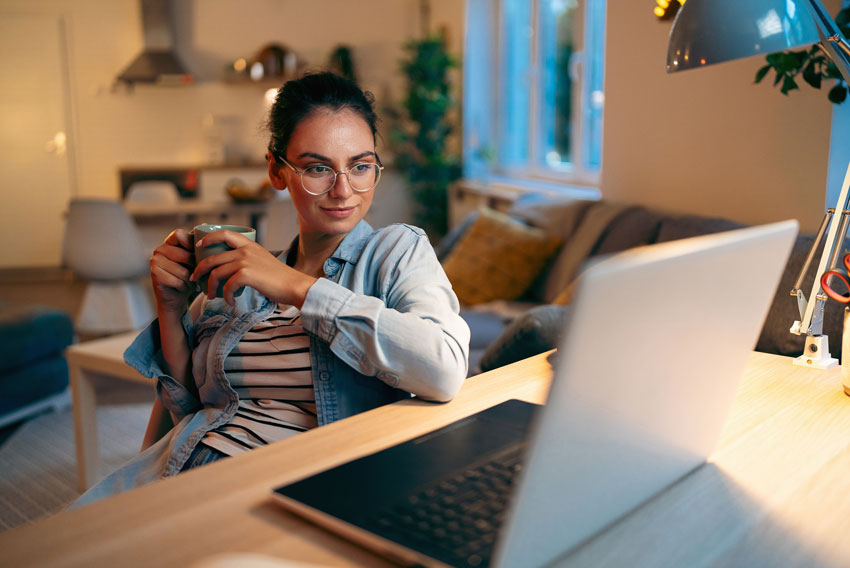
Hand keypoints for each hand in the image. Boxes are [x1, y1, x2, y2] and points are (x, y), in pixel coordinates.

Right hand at [150, 229, 196, 314]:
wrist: (177, 297)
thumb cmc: (188, 276)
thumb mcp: (196, 260)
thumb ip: (198, 245)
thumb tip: (205, 224)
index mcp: (169, 242)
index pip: (179, 234)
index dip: (190, 243)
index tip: (197, 254)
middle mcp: (159, 249)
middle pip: (184, 255)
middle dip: (194, 267)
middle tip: (196, 274)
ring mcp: (154, 261)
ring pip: (182, 270)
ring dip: (190, 280)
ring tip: (188, 282)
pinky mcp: (154, 273)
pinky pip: (178, 280)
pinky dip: (184, 287)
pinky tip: (181, 288)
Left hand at [190, 230, 316, 306]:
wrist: (294, 285)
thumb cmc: (280, 277)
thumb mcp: (262, 260)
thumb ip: (248, 259)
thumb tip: (231, 268)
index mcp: (249, 245)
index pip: (224, 233)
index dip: (208, 239)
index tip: (198, 248)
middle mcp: (245, 250)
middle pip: (213, 257)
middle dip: (199, 269)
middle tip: (195, 279)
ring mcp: (245, 262)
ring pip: (216, 273)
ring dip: (211, 287)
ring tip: (211, 296)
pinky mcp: (246, 275)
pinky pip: (227, 286)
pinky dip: (226, 296)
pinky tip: (230, 302)